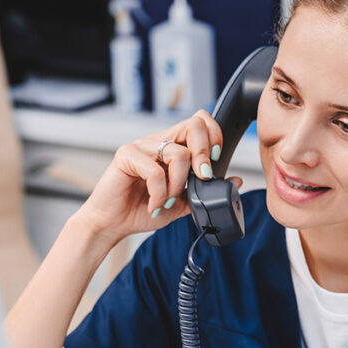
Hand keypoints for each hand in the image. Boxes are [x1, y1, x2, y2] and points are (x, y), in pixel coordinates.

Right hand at [74, 110, 243, 242]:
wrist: (112, 224)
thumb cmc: (141, 210)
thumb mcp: (182, 203)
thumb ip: (206, 191)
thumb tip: (236, 181)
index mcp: (172, 147)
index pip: (200, 122)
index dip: (214, 137)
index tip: (214, 163)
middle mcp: (158, 141)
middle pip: (194, 124)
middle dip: (204, 153)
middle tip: (202, 178)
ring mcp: (141, 146)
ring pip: (178, 153)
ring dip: (178, 185)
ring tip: (167, 201)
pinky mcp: (125, 156)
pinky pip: (154, 171)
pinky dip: (159, 193)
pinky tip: (154, 205)